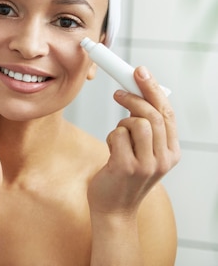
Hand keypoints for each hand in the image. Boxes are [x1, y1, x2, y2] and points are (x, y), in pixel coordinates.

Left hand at [88, 66, 180, 215]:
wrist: (113, 210)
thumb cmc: (123, 176)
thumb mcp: (143, 153)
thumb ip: (146, 129)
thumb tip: (137, 93)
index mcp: (172, 152)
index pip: (167, 113)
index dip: (153, 89)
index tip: (140, 71)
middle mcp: (164, 159)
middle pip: (153, 114)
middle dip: (134, 97)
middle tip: (118, 93)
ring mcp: (147, 165)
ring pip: (136, 122)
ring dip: (121, 123)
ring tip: (117, 137)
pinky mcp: (126, 167)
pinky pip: (117, 134)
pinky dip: (111, 136)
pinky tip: (111, 150)